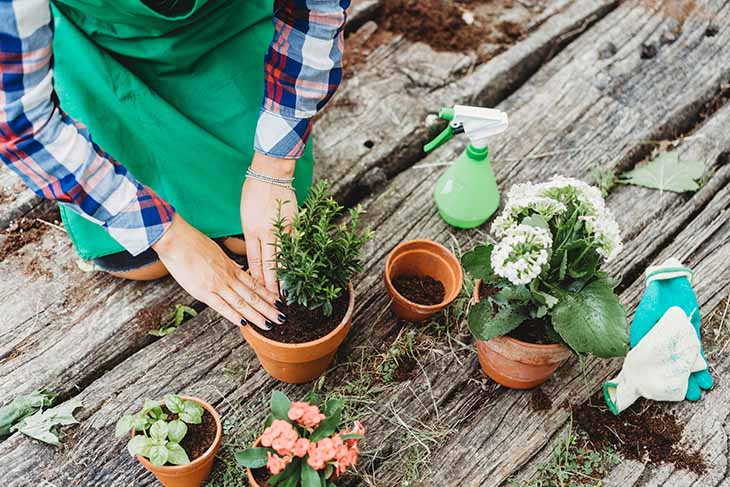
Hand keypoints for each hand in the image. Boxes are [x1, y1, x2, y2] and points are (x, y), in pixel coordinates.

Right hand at [152, 214, 282, 329]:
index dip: (268, 294)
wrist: (176, 239)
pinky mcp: (203, 291)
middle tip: (283, 317)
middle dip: (268, 308)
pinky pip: (222, 306)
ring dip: (257, 315)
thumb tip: (237, 268)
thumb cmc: (192, 243)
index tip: (279, 302)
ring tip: (270, 324)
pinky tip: (245, 324)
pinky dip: (234, 316)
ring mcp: (217, 284)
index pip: (254, 284)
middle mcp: (228, 277)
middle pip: (253, 295)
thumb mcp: (216, 252)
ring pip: (242, 302)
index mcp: (231, 267)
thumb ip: (227, 263)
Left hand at [241, 153, 297, 294]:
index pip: (255, 261)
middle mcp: (268, 232)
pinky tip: (298, 269)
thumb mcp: (245, 216)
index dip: (257, 279)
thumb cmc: (253, 191)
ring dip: (287, 276)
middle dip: (272, 285)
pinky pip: (295, 245)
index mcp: (252, 230)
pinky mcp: (296, 223)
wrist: (271, 173)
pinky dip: (296, 259)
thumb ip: (251, 235)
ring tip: (288, 292)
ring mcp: (284, 228)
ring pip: (285, 257)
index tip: (259, 294)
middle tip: (276, 303)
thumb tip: (254, 253)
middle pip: (270, 264)